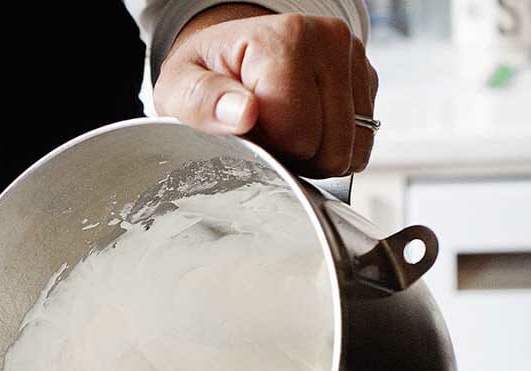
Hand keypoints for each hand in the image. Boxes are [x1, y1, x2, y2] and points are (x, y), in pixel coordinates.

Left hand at [154, 8, 378, 176]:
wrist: (229, 53)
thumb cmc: (205, 73)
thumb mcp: (180, 88)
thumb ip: (203, 102)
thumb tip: (243, 113)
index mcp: (284, 39)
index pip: (299, 133)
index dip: (271, 150)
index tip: (248, 134)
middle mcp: (328, 40)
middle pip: (332, 144)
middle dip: (296, 156)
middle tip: (265, 136)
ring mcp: (352, 57)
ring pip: (353, 146)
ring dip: (317, 154)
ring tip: (283, 132)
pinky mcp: (365, 77)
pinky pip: (364, 139)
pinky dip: (334, 145)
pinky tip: (307, 129)